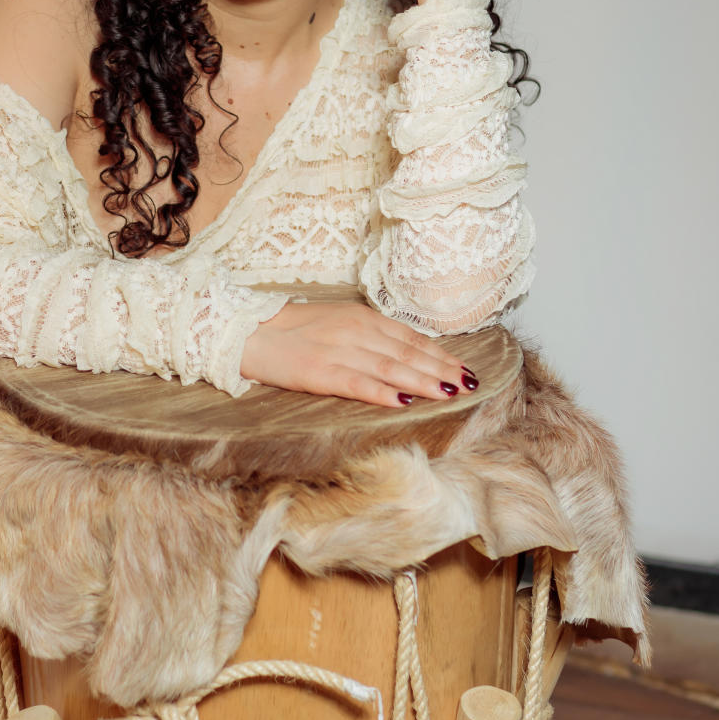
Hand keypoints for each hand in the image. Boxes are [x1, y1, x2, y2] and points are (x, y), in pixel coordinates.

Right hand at [240, 300, 477, 406]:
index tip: (464, 369)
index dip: (440, 354)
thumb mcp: (337, 321)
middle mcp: (356, 331)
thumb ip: (369, 334)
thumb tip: (405, 352)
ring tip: (449, 393)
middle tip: (470, 385)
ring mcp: (339, 351)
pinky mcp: (320, 372)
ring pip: (391, 368)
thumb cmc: (293, 330)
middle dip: (442, 370)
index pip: (411, 337)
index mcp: (361, 317)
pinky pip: (358, 384)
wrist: (249, 332)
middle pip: (408, 353)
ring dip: (424, 381)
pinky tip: (405, 401)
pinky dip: (384, 392)